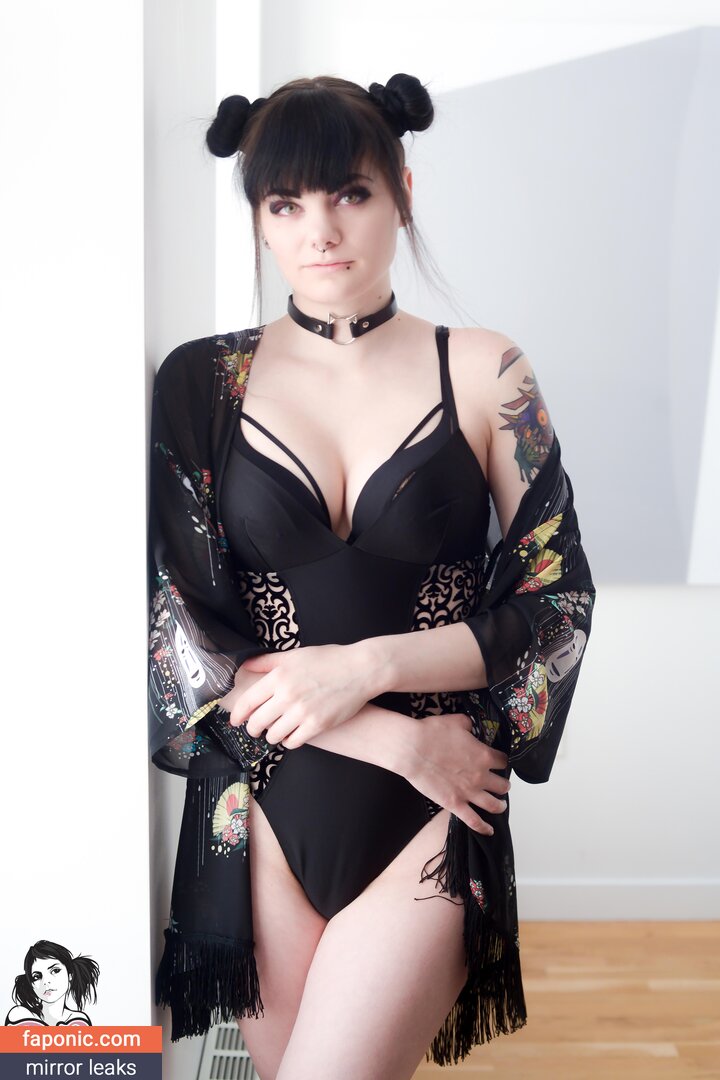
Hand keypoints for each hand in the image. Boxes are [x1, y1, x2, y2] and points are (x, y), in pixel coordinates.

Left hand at [222, 644, 373, 749]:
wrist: (361, 669)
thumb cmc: (330, 660)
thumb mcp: (295, 655)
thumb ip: (268, 661)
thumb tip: (245, 665)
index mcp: (279, 677)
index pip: (247, 702)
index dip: (237, 715)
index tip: (236, 721)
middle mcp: (287, 695)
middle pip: (257, 722)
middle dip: (253, 729)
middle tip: (255, 729)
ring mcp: (302, 712)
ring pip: (273, 735)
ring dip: (272, 735)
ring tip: (276, 731)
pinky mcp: (317, 725)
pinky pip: (293, 742)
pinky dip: (289, 741)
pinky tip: (292, 735)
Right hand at [403, 712, 509, 835]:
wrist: (413, 749)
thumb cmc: (432, 733)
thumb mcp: (456, 721)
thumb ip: (469, 725)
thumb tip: (471, 727)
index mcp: (484, 755)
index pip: (503, 761)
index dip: (501, 761)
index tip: (498, 762)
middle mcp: (481, 776)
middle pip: (503, 785)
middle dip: (503, 785)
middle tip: (500, 784)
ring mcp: (469, 792)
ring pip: (494, 805)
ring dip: (500, 805)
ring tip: (500, 805)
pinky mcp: (455, 804)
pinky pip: (474, 821)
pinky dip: (483, 828)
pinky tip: (489, 831)